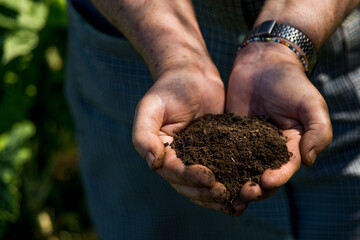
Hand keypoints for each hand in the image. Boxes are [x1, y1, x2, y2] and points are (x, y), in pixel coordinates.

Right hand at [132, 61, 231, 213]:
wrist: (193, 74)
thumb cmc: (169, 88)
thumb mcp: (151, 108)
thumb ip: (144, 135)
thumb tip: (154, 164)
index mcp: (162, 153)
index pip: (174, 172)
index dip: (190, 178)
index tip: (209, 178)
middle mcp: (179, 160)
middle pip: (190, 185)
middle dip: (207, 192)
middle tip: (225, 193)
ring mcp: (198, 157)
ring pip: (206, 184)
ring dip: (219, 196)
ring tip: (236, 203)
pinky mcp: (217, 151)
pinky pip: (223, 170)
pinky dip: (232, 182)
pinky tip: (245, 188)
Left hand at [226, 42, 331, 214]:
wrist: (263, 62)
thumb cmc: (290, 82)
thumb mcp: (311, 104)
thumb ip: (317, 131)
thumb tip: (309, 161)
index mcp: (291, 146)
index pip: (285, 168)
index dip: (277, 178)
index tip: (265, 181)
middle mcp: (268, 150)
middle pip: (261, 175)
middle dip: (254, 188)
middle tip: (243, 194)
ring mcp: (247, 143)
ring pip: (241, 169)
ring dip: (235, 183)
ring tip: (226, 191)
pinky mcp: (229, 135)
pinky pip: (223, 153)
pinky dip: (219, 166)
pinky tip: (210, 174)